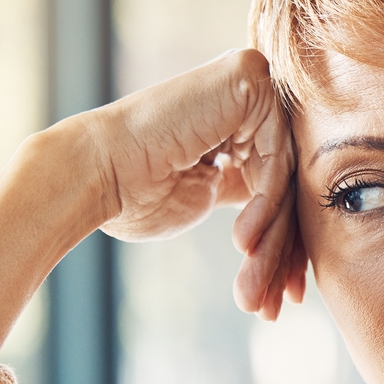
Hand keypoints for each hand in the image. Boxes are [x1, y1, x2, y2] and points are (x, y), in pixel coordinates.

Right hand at [89, 49, 305, 318]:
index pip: (280, 185)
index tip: (283, 296)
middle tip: (274, 305)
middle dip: (282, 253)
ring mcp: (252, 80)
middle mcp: (250, 93)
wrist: (93, 177)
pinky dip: (263, 208)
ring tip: (253, 291)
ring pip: (284, 179)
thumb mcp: (207, 194)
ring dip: (271, 244)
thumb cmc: (135, 194)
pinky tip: (242, 243)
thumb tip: (289, 219)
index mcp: (239, 116)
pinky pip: (274, 160)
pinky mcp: (249, 78)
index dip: (283, 246)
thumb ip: (250, 192)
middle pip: (287, 184)